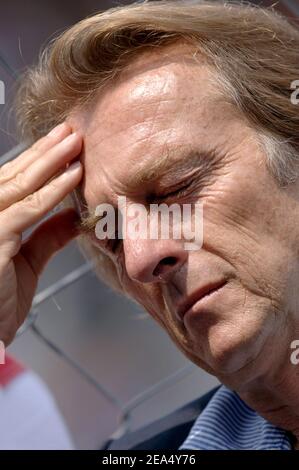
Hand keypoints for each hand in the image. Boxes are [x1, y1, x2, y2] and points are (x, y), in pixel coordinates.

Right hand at [0, 122, 82, 344]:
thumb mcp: (26, 262)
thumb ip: (46, 236)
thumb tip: (72, 215)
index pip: (14, 182)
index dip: (39, 162)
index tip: (64, 146)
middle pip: (15, 175)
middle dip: (46, 151)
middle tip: (71, 131)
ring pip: (20, 185)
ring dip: (50, 161)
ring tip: (75, 142)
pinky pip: (28, 210)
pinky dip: (52, 192)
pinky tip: (73, 176)